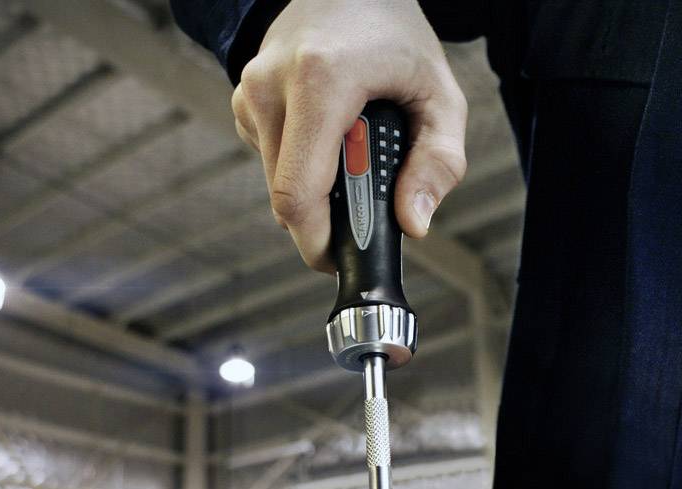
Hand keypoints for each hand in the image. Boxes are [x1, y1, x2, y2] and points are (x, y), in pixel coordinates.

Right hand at [231, 0, 467, 271]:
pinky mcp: (242, 100)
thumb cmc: (395, 36)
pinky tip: (327, 135)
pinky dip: (300, 164)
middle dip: (322, 220)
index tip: (341, 259)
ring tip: (352, 155)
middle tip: (362, 209)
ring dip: (313, 189)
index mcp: (320, 81)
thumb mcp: (440, 95)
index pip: (298, 194)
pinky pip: (269, 160)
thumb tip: (413, 223)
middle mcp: (271, 85)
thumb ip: (438, 163)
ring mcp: (249, 92)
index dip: (318, 242)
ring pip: (274, 184)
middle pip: (284, 199)